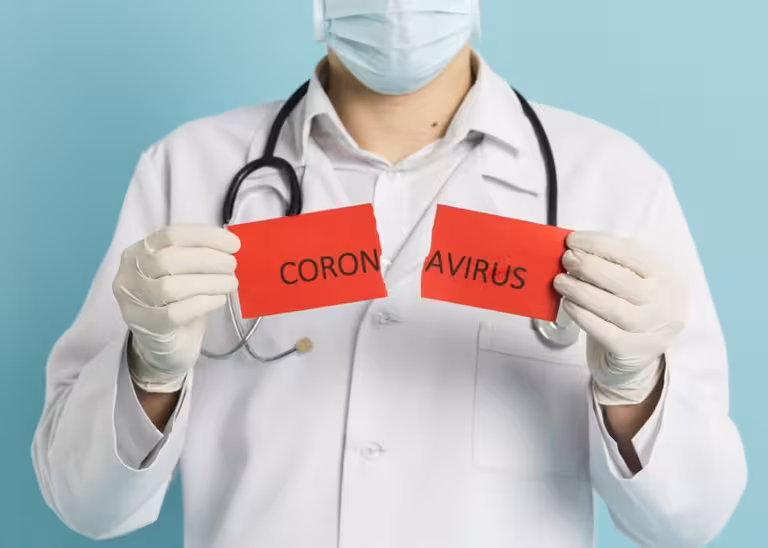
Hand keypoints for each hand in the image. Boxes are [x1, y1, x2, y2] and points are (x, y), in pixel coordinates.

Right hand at [112, 224, 240, 392]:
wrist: (163, 347)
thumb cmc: (177, 303)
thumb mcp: (183, 273)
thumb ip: (198, 256)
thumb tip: (233, 246)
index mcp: (138, 253)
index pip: (172, 235)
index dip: (206, 236)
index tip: (234, 244)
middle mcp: (129, 275)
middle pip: (169, 259)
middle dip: (209, 259)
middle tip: (233, 265)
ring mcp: (134, 303)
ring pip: (171, 286)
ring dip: (210, 282)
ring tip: (231, 283)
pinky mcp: (147, 327)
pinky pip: (176, 312)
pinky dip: (203, 303)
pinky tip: (219, 300)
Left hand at [553, 231, 686, 405]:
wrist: (636, 359)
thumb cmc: (629, 310)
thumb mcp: (631, 282)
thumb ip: (610, 263)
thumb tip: (576, 247)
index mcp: (667, 277)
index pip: (632, 253)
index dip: (598, 244)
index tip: (572, 241)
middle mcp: (666, 304)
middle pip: (623, 281)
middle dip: (588, 267)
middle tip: (566, 260)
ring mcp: (652, 331)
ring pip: (613, 307)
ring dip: (580, 290)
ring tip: (560, 281)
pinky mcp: (633, 352)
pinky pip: (604, 332)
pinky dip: (583, 316)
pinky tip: (568, 305)